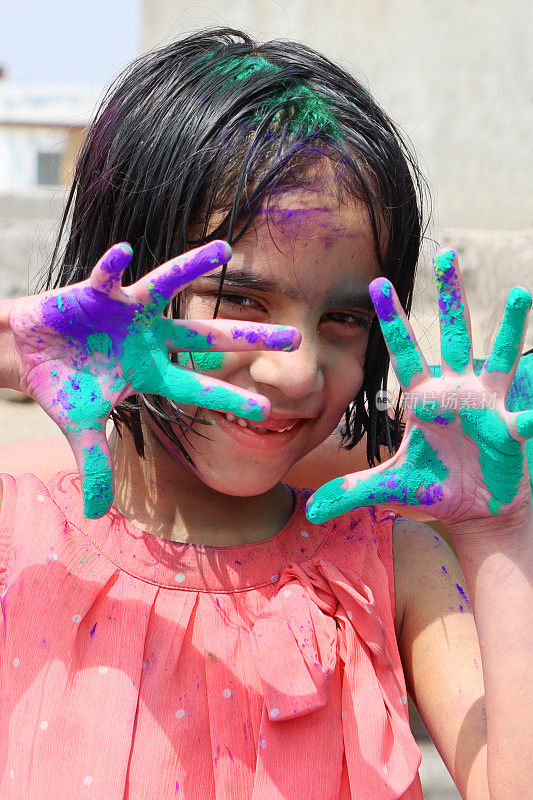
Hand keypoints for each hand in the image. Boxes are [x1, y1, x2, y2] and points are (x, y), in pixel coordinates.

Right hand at [7, 241, 299, 517]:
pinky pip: (108, 276)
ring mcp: (128, 312)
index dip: (232, 397)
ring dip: (192, 267)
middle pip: (208, 337)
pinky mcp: (98, 292)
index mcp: (151, 372)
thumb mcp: (81, 429)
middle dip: (249, 339)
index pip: (199, 388)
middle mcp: (150, 338)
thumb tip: (96, 514)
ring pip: (167, 287)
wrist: (29, 353)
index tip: (270, 409)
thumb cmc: (62, 386)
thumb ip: (96, 465)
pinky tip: (123, 252)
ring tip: (222, 249)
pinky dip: (112, 265)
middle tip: (294, 338)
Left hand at [307, 249, 532, 525]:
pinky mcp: (509, 428)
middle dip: (450, 296)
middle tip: (445, 253)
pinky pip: (524, 412)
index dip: (391, 320)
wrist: (477, 511)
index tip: (376, 283)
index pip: (403, 352)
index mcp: (424, 398)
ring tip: (518, 293)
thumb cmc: (437, 491)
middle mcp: (456, 391)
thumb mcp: (392, 488)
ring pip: (497, 355)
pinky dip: (531, 409)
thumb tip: (309, 512)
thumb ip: (352, 491)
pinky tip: (532, 411)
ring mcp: (486, 404)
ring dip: (507, 326)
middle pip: (453, 335)